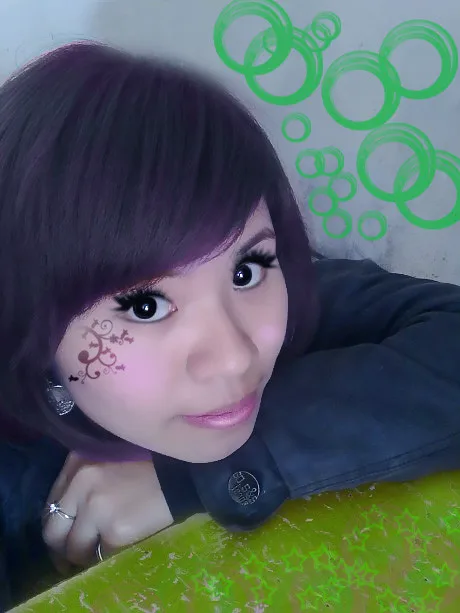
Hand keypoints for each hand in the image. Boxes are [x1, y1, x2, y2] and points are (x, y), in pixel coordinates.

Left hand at [42, 453, 173, 570]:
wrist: (181, 476)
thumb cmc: (148, 465)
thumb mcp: (108, 458)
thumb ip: (84, 476)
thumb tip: (69, 512)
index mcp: (78, 461)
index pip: (50, 504)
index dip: (57, 523)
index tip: (66, 533)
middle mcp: (81, 482)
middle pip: (53, 529)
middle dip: (61, 547)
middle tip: (73, 554)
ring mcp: (96, 508)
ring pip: (73, 548)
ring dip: (82, 556)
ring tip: (95, 555)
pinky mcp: (114, 531)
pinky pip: (98, 556)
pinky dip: (104, 557)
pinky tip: (114, 551)